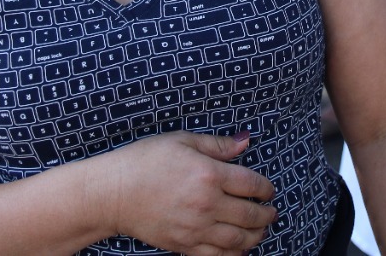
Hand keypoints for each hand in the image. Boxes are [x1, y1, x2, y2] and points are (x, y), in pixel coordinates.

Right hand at [107, 131, 275, 255]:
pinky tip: (240, 249)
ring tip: (261, 231)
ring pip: (238, 239)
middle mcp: (207, 203)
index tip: (269, 190)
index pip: (251, 184)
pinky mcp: (184, 245)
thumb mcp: (182, 141)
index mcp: (209, 174)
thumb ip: (217, 144)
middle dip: (266, 215)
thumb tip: (246, 141)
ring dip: (256, 236)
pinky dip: (234, 255)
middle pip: (250, 214)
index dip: (266, 188)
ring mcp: (196, 227)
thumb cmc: (145, 160)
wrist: (114, 192)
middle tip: (272, 213)